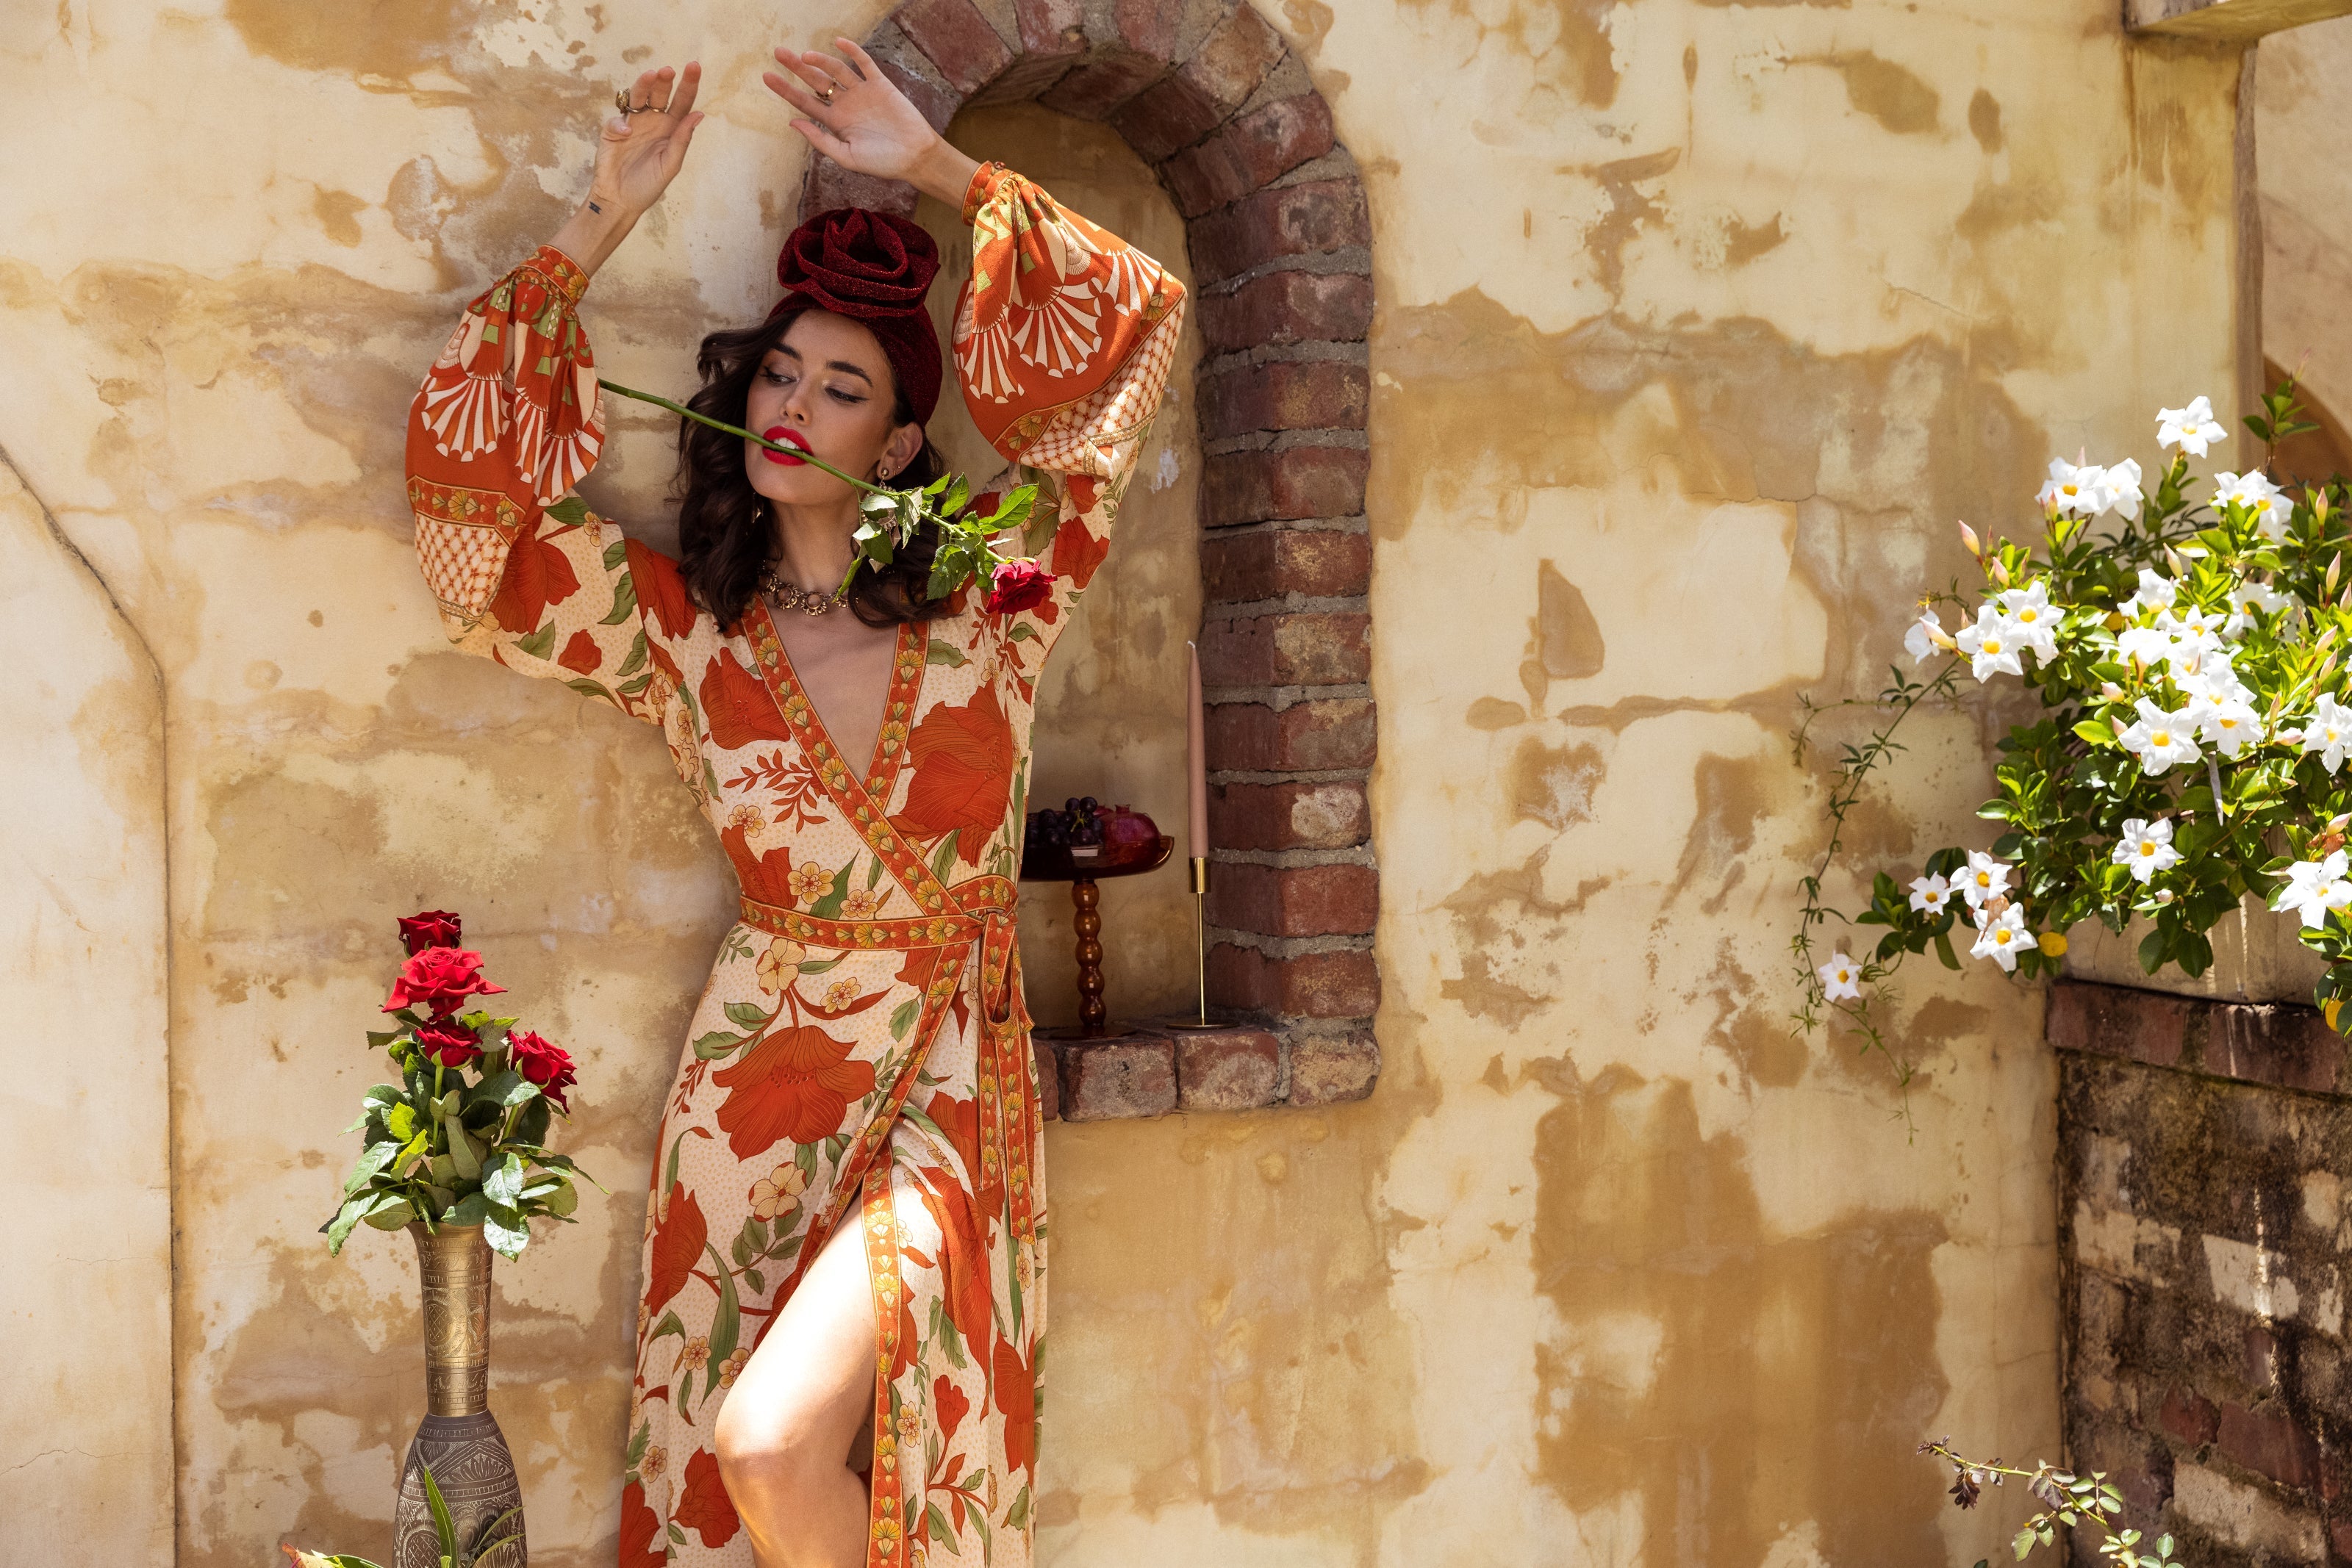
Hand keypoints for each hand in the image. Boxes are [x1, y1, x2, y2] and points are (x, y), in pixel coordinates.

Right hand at [591, 62, 706, 220]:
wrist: (621, 202)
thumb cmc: (648, 186)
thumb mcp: (671, 164)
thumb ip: (682, 140)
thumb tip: (698, 115)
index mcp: (671, 128)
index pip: (682, 102)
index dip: (688, 84)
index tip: (694, 66)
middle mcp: (652, 121)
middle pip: (659, 94)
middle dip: (664, 81)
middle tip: (668, 71)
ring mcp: (632, 124)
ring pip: (637, 98)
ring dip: (643, 86)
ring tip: (651, 75)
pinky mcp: (612, 131)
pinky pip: (616, 121)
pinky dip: (620, 123)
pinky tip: (626, 132)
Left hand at [764, 39, 976, 204]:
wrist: (915, 157)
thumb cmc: (882, 163)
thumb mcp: (846, 157)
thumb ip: (820, 140)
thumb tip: (792, 122)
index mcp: (835, 122)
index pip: (805, 102)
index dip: (786, 90)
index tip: (767, 77)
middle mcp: (846, 104)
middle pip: (816, 82)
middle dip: (796, 68)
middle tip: (779, 53)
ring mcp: (862, 92)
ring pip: (837, 71)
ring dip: (821, 61)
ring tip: (805, 56)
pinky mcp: (880, 85)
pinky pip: (864, 64)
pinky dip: (852, 52)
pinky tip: (839, 42)